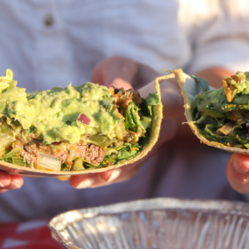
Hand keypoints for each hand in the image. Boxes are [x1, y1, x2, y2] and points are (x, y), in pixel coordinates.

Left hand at [68, 55, 180, 188]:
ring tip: (79, 181)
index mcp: (166, 97)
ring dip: (106, 175)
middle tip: (103, 174)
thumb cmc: (124, 75)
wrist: (126, 88)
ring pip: (132, 164)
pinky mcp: (133, 156)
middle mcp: (163, 125)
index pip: (171, 102)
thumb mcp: (120, 67)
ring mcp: (148, 144)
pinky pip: (119, 168)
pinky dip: (98, 175)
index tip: (151, 113)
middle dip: (124, 162)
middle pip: (147, 147)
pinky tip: (77, 178)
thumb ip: (118, 74)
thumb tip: (114, 88)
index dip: (166, 106)